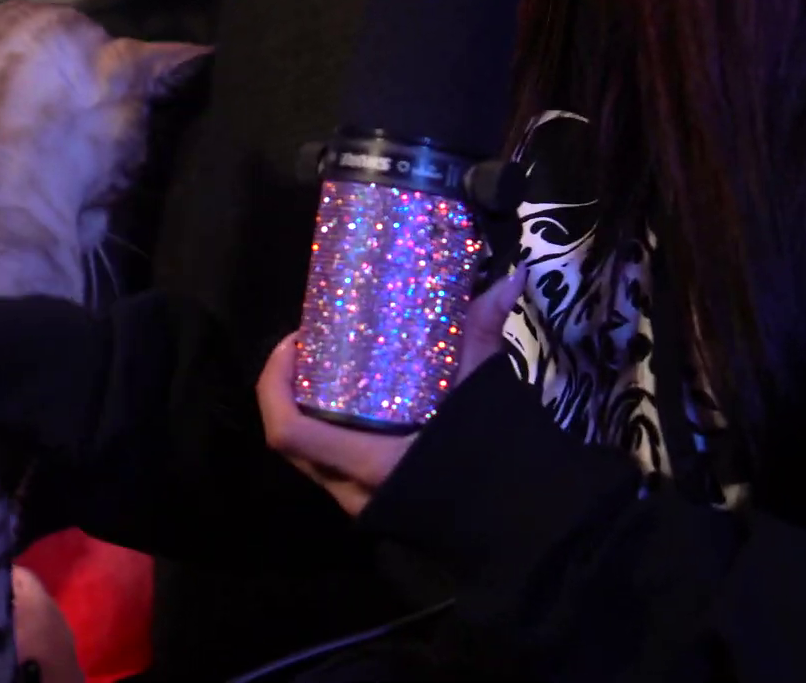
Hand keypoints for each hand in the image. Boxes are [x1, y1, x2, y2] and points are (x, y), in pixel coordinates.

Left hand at [256, 269, 523, 515]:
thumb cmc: (500, 462)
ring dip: (309, 412)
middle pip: (290, 440)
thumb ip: (483, 334)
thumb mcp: (483, 393)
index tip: (297, 342)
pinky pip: (333, 468)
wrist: (530, 527)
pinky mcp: (376, 508)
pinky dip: (333, 433)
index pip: (287, 431)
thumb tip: (509, 278)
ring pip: (309, 456)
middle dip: (289, 390)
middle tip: (313, 347)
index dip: (275, 382)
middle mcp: (351, 491)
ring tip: (333, 368)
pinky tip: (361, 404)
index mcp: (367, 464)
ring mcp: (361, 505)